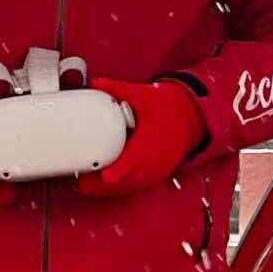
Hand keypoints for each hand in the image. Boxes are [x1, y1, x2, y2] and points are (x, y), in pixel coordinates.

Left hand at [73, 78, 207, 199]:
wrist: (191, 118)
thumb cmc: (169, 108)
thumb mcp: (143, 95)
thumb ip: (117, 90)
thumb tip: (97, 82)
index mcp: (149, 142)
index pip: (133, 161)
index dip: (119, 171)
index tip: (105, 176)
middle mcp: (152, 160)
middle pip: (126, 181)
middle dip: (103, 185)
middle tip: (81, 181)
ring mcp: (154, 170)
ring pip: (129, 187)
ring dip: (108, 189)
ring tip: (86, 185)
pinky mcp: (154, 174)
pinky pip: (134, 186)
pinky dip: (119, 187)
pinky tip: (103, 185)